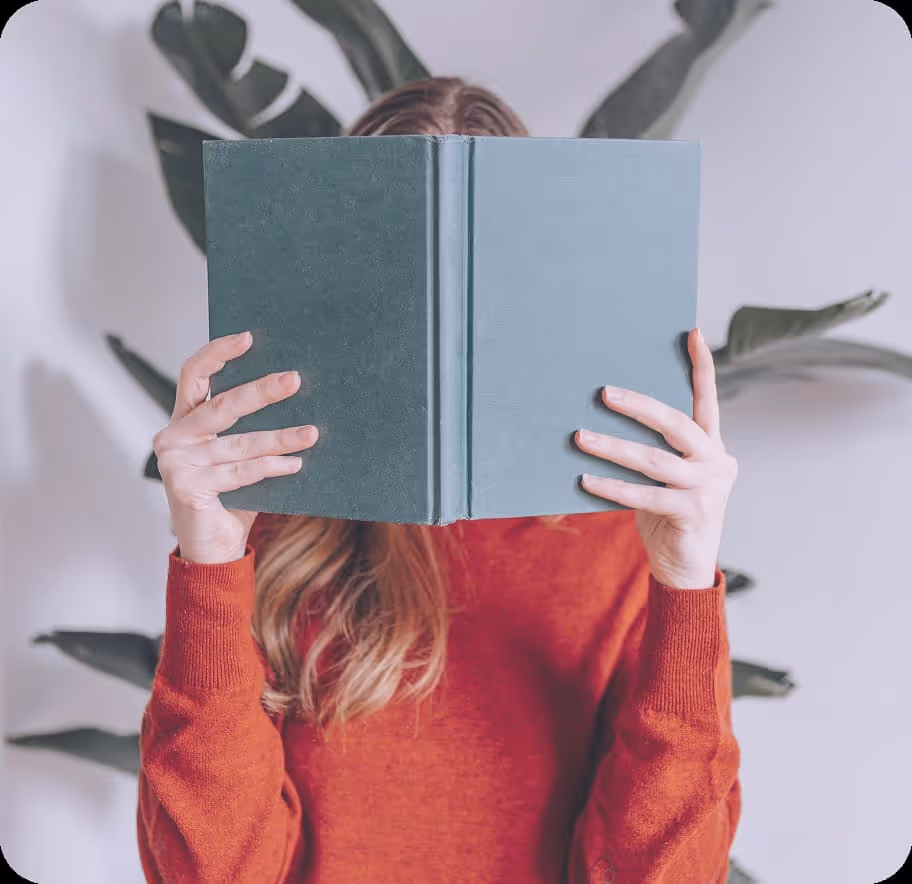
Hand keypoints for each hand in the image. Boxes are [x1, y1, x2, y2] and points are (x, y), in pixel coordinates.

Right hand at [153, 331, 318, 563]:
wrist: (214, 548)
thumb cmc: (230, 497)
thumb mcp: (238, 456)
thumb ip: (249, 428)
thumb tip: (292, 393)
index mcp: (183, 421)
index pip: (194, 375)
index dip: (218, 353)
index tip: (248, 338)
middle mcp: (173, 438)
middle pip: (222, 405)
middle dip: (262, 391)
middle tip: (295, 380)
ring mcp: (176, 463)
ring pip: (239, 443)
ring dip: (280, 438)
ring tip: (311, 433)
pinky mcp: (186, 487)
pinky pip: (239, 472)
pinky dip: (271, 467)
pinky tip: (295, 464)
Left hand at [574, 328, 736, 588]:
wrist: (684, 567)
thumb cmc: (667, 513)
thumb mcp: (665, 477)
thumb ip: (654, 449)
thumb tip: (603, 416)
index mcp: (712, 447)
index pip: (707, 400)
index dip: (701, 367)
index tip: (692, 333)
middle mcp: (717, 462)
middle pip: (677, 424)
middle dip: (639, 405)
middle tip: (604, 393)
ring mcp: (709, 489)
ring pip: (654, 460)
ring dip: (612, 447)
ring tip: (579, 436)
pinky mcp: (693, 514)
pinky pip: (645, 495)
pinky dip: (612, 487)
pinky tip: (585, 479)